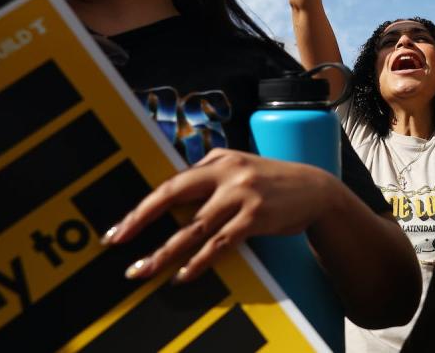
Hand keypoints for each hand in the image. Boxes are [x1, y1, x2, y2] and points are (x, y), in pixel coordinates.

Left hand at [103, 148, 332, 281]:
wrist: (316, 190)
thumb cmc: (273, 181)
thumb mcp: (242, 167)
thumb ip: (211, 174)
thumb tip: (172, 193)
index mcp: (218, 159)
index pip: (171, 182)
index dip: (143, 206)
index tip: (120, 228)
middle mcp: (227, 172)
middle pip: (173, 195)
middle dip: (141, 219)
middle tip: (118, 242)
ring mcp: (242, 194)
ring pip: (194, 227)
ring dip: (165, 252)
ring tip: (145, 269)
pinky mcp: (256, 216)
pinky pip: (220, 243)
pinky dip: (200, 261)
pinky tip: (185, 274)